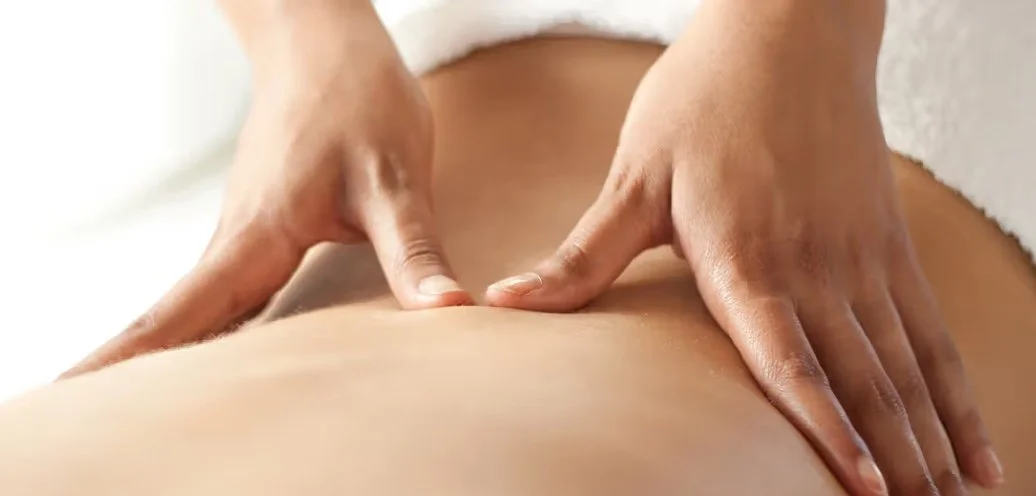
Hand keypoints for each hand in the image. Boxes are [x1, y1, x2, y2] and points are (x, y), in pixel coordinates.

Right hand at [60, 0, 469, 377]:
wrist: (328, 45)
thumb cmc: (359, 101)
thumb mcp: (396, 178)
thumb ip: (413, 248)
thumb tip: (445, 310)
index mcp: (260, 232)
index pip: (183, 311)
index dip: (129, 358)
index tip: (76, 395)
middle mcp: (238, 239)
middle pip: (175, 320)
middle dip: (133, 370)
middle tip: (92, 419)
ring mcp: (244, 234)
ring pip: (200, 308)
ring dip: (172, 354)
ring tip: (149, 411)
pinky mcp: (263, 230)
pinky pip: (229, 292)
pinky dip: (211, 328)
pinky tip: (222, 358)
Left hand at [486, 1, 1000, 493]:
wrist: (785, 28)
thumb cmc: (699, 100)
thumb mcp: (634, 175)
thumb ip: (582, 255)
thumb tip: (503, 302)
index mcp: (744, 255)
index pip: (788, 358)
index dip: (824, 427)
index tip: (859, 486)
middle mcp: (815, 265)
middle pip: (862, 379)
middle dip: (893, 459)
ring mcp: (861, 255)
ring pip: (906, 366)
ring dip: (934, 441)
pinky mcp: (888, 243)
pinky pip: (932, 331)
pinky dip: (957, 393)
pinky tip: (977, 443)